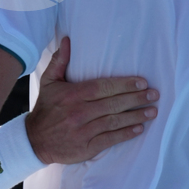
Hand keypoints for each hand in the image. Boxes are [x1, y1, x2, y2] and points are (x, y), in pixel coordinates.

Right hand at [25, 37, 157, 163]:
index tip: (142, 82)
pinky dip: (126, 134)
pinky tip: (139, 129)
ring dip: (136, 116)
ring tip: (152, 111)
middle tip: (154, 94)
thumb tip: (67, 40)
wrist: (34, 141)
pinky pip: (110, 139)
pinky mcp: (86, 148)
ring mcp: (84, 131)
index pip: (104, 87)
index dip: (124, 84)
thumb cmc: (45, 108)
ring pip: (115, 121)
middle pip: (113, 104)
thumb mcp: (48, 82)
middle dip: (136, 98)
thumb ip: (59, 61)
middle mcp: (79, 112)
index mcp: (73, 95)